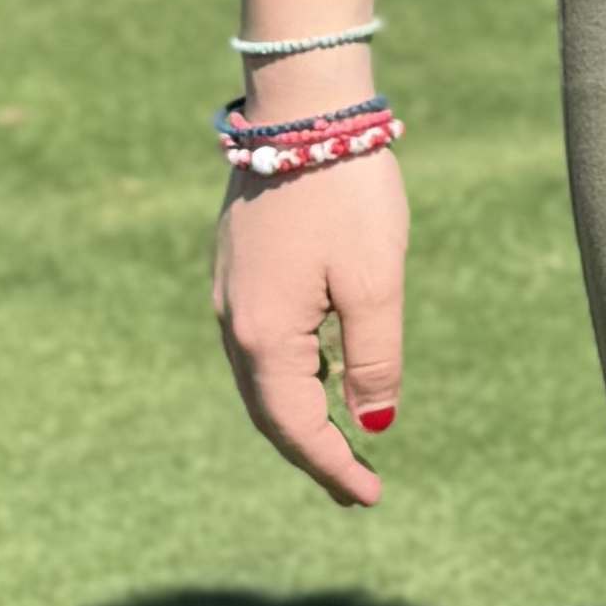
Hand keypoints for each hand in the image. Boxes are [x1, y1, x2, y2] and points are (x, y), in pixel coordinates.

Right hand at [212, 153, 408, 503]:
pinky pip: (259, 343)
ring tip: (342, 444)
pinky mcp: (237, 267)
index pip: (295, 427)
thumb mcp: (376, 282)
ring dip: (299, 415)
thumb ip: (374, 358)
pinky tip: (322, 376)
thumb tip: (374, 422)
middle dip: (313, 452)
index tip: (371, 496)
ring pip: (261, 378)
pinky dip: (289, 374)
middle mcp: (233, 321)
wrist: (303, 109)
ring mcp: (229, 293)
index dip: (332, 467)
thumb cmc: (347, 192)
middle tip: (356, 487)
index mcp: (264, 335)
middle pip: (269, 410)